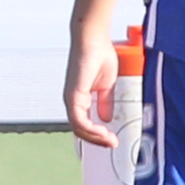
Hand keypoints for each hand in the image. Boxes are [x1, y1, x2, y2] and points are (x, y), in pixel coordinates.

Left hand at [63, 30, 120, 149]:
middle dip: (98, 140)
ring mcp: (71, 99)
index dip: (98, 135)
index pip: (85, 124)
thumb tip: (107, 118)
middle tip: (113, 144)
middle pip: (81, 130)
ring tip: (110, 140)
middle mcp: (73, 100)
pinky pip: (79, 120)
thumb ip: (105, 103)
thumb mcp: (106, 86)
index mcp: (80, 99)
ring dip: (95, 137)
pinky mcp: (73, 95)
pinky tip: (103, 131)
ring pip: (79, 128)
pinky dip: (90, 129)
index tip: (112, 140)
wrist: (93, 40)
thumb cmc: (99, 55)